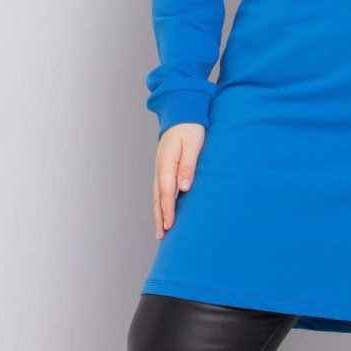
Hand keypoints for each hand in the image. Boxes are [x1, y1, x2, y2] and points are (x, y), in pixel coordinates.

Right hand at [154, 123, 205, 237]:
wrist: (181, 113)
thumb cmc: (190, 128)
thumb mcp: (193, 145)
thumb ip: (188, 166)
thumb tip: (184, 187)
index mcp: (167, 164)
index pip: (167, 192)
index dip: (168, 211)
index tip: (169, 226)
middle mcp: (160, 168)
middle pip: (159, 198)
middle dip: (160, 218)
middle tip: (161, 237)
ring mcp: (160, 169)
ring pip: (158, 196)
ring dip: (159, 213)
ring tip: (161, 231)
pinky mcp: (164, 168)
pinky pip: (161, 190)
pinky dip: (161, 204)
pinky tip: (164, 212)